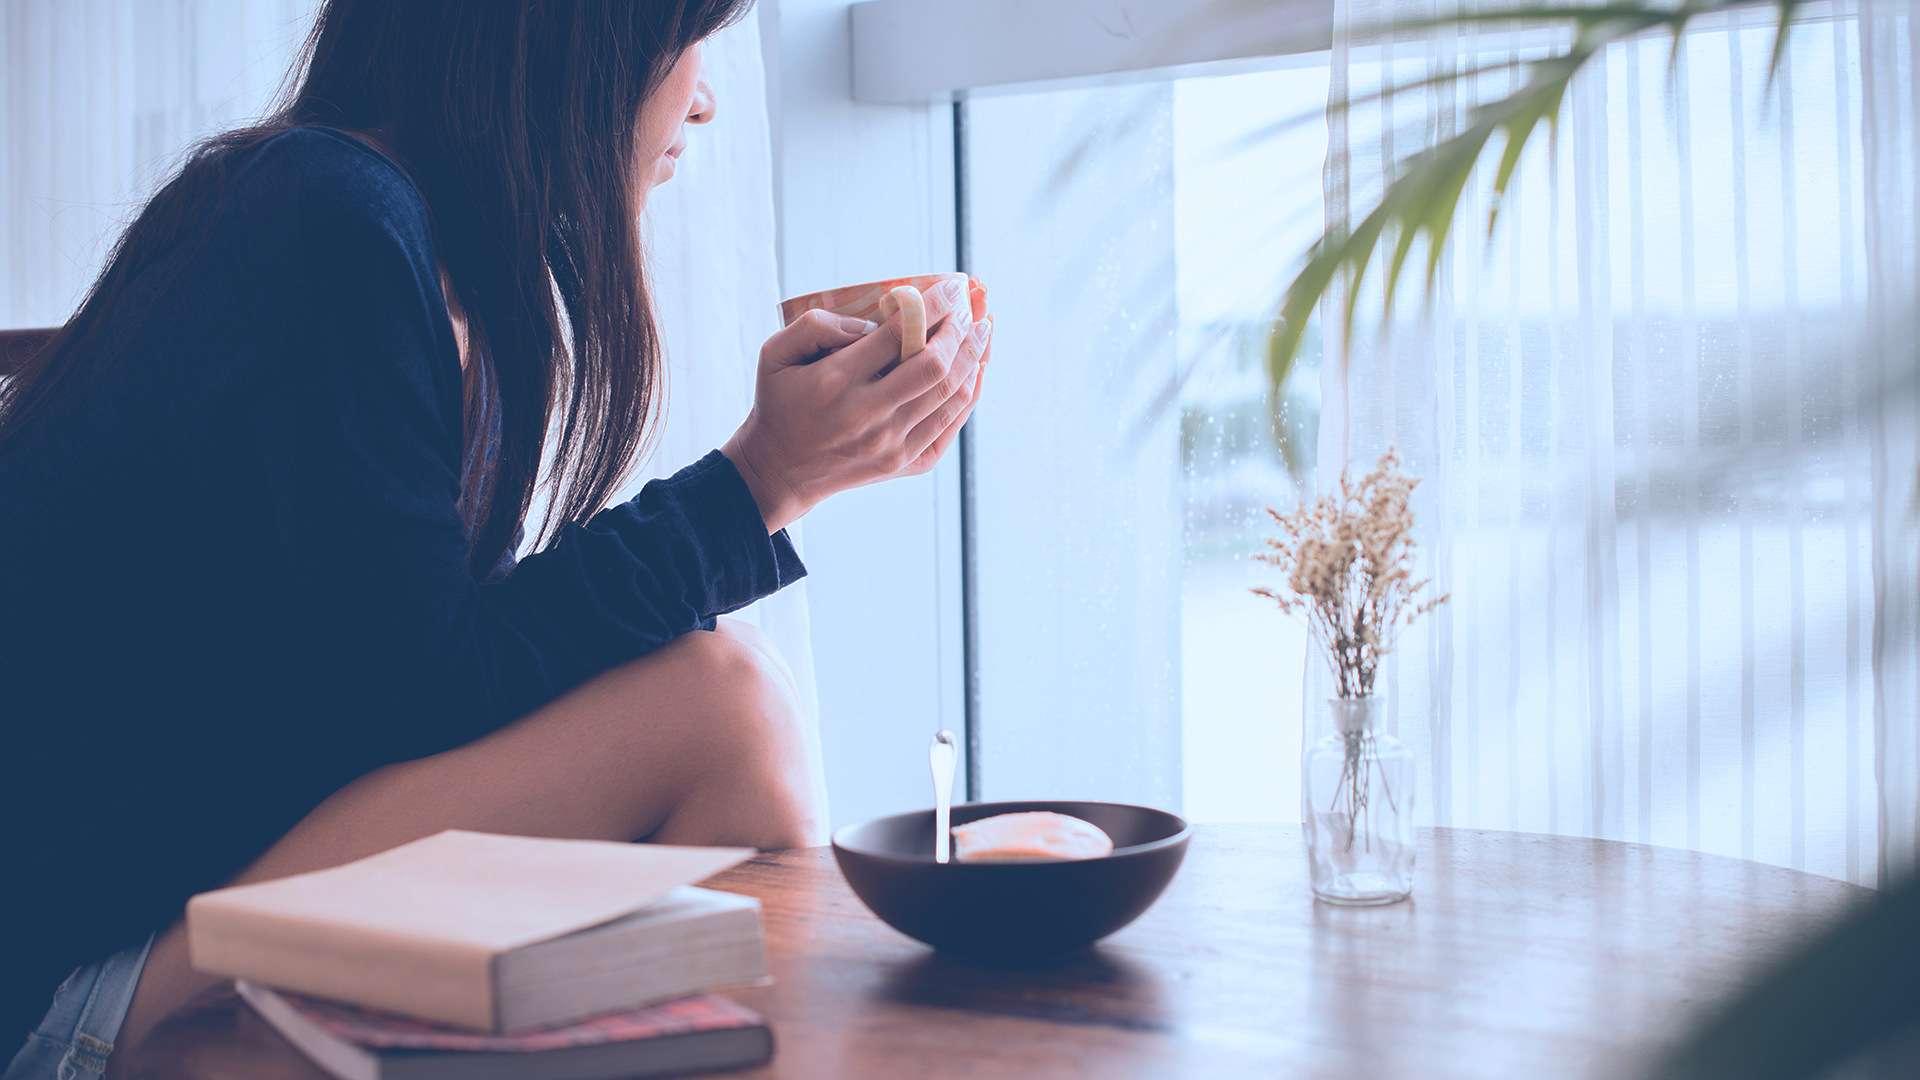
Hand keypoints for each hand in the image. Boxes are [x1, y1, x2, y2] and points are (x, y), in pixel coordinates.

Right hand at [722, 276, 992, 532]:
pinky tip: (975, 370)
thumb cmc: (779, 403)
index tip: (952, 287)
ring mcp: (890, 445)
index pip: (897, 336)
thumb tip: (869, 322)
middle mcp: (868, 416)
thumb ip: (815, 326)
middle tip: (971, 309)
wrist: (779, 472)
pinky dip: (969, 394)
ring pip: (950, 395)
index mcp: (834, 383)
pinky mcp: (904, 464)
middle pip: (934, 366)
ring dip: (974, 357)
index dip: (932, 306)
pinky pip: (950, 425)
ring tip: (983, 332)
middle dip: (961, 330)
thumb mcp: (774, 354)